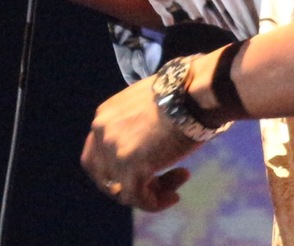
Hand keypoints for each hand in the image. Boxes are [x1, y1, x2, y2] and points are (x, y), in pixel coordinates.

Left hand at [81, 74, 199, 210]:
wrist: (194, 91)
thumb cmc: (183, 92)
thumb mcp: (148, 104)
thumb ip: (137, 123)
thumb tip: (147, 142)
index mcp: (104, 115)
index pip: (98, 154)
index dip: (119, 168)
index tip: (147, 167)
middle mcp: (101, 133)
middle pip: (104, 175)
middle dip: (130, 184)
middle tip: (158, 182)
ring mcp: (114, 152)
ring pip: (124, 189)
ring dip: (151, 191)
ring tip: (177, 184)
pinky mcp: (131, 169)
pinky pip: (139, 198)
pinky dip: (156, 202)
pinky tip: (175, 196)